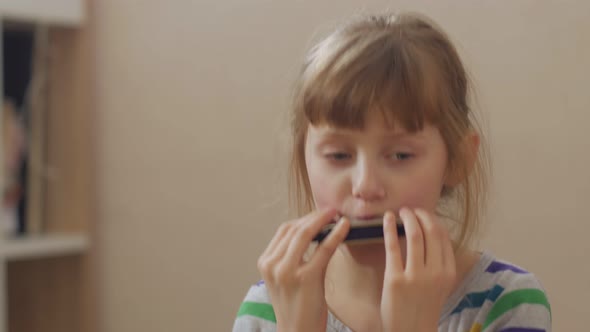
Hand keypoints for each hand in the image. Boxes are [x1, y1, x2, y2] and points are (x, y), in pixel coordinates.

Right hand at [257, 209, 349, 331]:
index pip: (284, 230)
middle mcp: (272, 265)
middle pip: (294, 229)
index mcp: (265, 262)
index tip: (319, 214)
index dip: (303, 218)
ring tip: (337, 215)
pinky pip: (323, 249)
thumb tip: (309, 231)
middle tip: (331, 210)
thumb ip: (290, 256)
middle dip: (315, 216)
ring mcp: (287, 271)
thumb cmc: (295, 306)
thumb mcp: (284, 278)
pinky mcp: (306, 278)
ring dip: (323, 220)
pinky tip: (345, 227)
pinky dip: (335, 234)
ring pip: (306, 234)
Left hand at [380, 208, 456, 331]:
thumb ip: (439, 263)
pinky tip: (387, 219)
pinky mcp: (396, 279)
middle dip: (420, 215)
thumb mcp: (440, 286)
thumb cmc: (422, 307)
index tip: (423, 213)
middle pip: (431, 232)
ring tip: (400, 212)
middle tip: (410, 210)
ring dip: (407, 218)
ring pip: (414, 235)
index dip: (433, 220)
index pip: (443, 237)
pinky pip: (393, 246)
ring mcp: (416, 276)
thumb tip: (431, 234)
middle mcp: (435, 272)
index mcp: (448, 273)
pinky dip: (389, 228)